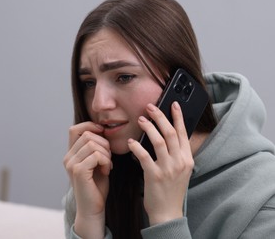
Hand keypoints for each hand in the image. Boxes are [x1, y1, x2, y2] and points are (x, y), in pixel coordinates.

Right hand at [63, 122, 111, 237]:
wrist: (93, 209)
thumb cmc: (96, 186)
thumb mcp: (96, 162)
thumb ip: (95, 148)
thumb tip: (101, 129)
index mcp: (71, 154)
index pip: (75, 129)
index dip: (90, 126)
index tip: (103, 135)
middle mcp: (68, 157)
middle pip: (87, 135)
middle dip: (104, 143)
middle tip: (108, 158)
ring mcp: (71, 164)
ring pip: (93, 144)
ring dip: (106, 153)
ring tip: (107, 165)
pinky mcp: (78, 171)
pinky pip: (96, 155)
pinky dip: (105, 161)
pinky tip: (106, 171)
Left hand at [128, 102, 193, 225]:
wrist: (168, 213)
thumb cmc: (172, 190)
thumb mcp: (181, 170)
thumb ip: (177, 154)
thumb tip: (168, 136)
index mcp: (187, 159)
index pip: (184, 133)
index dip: (178, 117)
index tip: (173, 104)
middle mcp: (180, 162)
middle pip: (171, 133)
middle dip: (161, 117)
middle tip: (150, 107)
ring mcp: (168, 169)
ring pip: (159, 141)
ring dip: (149, 128)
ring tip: (141, 119)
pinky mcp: (154, 176)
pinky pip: (144, 157)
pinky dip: (137, 147)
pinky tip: (130, 142)